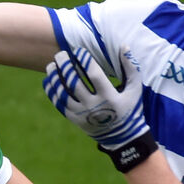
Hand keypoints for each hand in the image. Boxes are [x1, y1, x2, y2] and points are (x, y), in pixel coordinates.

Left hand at [43, 47, 158, 171]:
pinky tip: (48, 80)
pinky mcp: (75, 120)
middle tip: (60, 54)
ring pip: (64, 93)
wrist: (123, 137)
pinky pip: (59, 104)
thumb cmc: (129, 107)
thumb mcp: (135, 89)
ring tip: (51, 65)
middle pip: (75, 82)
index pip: (94, 74)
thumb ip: (131, 67)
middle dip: (65, 66)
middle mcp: (94, 106)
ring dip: (55, 77)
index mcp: (110, 97)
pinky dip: (52, 92)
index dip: (85, 60)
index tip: (78, 50)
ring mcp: (83, 115)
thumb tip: (124, 46)